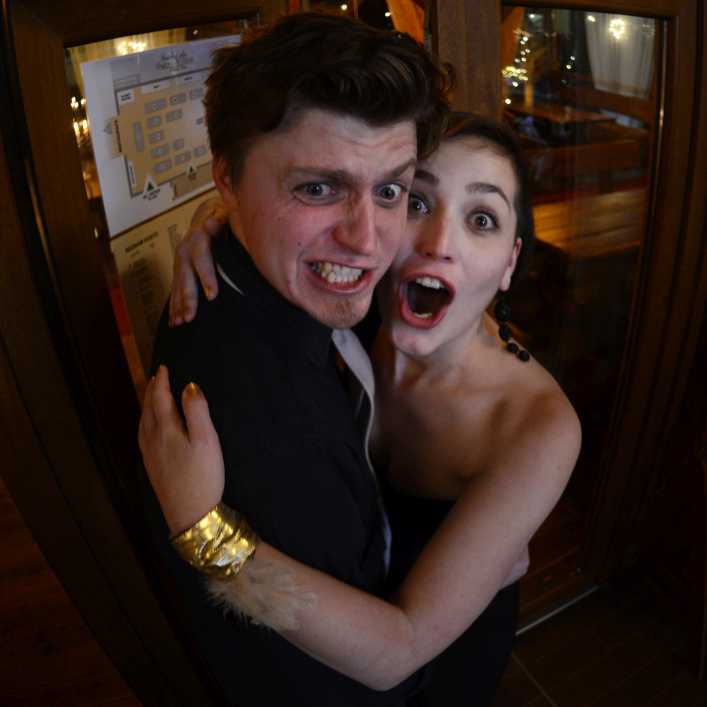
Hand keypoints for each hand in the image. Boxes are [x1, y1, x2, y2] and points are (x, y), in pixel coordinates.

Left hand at [138, 365, 224, 534]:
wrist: (191, 515)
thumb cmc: (203, 476)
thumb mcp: (207, 440)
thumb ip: (197, 411)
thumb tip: (189, 386)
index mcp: (166, 429)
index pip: (160, 398)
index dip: (162, 381)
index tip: (164, 367)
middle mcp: (152, 439)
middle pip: (148, 408)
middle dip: (152, 390)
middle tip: (156, 376)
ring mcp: (149, 455)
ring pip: (143, 422)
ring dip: (147, 405)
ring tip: (152, 396)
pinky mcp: (152, 467)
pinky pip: (143, 435)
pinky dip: (145, 422)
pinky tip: (149, 427)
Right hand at [169, 197, 227, 325]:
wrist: (211, 212)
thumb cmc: (227, 219)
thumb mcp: (229, 216)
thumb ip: (225, 221)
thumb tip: (214, 221)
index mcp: (200, 236)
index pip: (201, 256)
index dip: (206, 275)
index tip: (212, 296)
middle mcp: (186, 247)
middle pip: (186, 274)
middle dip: (188, 297)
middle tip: (190, 317)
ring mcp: (180, 259)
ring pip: (178, 283)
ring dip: (178, 304)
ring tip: (180, 323)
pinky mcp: (179, 268)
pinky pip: (175, 288)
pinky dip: (174, 305)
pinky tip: (174, 321)